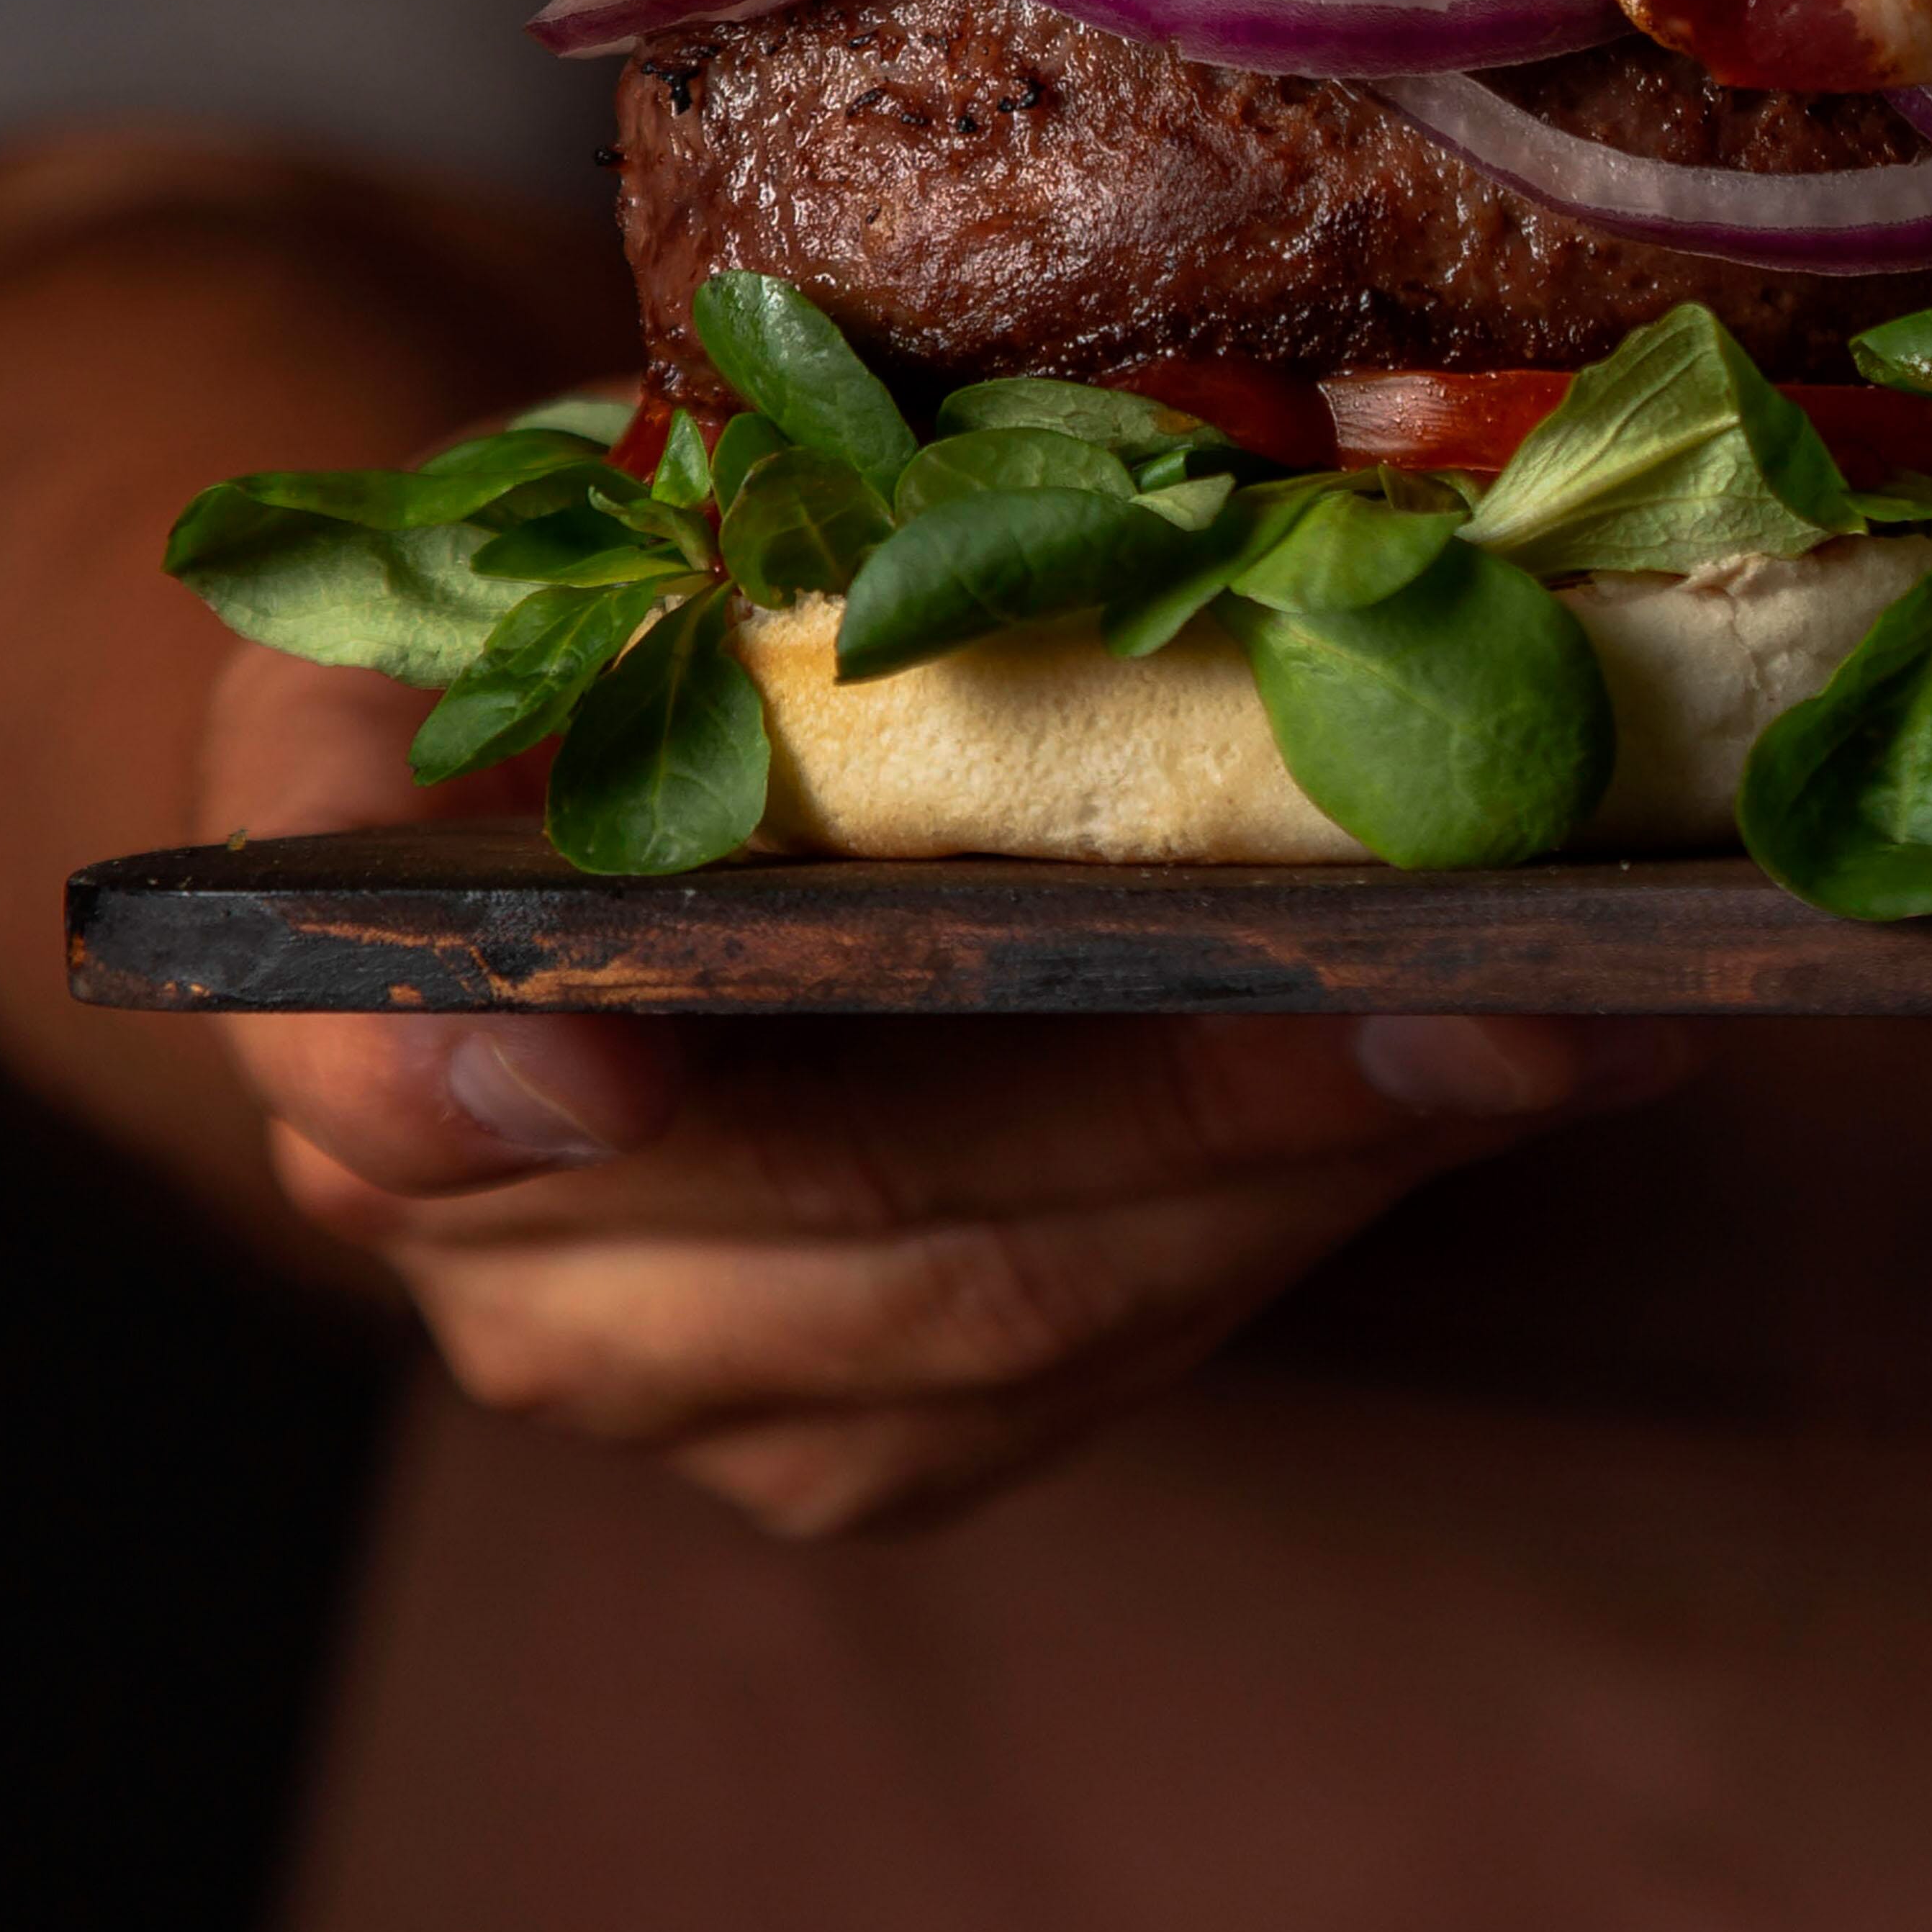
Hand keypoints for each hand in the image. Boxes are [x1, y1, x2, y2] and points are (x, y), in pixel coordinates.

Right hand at [208, 644, 1691, 1534]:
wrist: (589, 779)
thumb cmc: (609, 587)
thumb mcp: (570, 504)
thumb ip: (664, 547)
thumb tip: (946, 699)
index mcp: (353, 960)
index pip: (387, 1077)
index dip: (496, 1098)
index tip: (624, 1075)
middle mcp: (474, 1224)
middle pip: (843, 1219)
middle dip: (1194, 1109)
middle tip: (1485, 995)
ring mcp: (671, 1361)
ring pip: (1014, 1317)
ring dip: (1316, 1169)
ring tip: (1578, 1022)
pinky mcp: (855, 1427)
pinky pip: (1100, 1356)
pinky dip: (1309, 1210)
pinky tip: (1499, 1080)